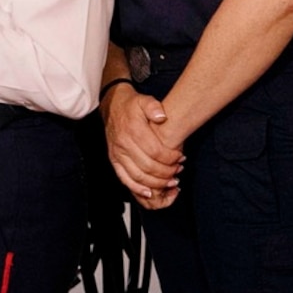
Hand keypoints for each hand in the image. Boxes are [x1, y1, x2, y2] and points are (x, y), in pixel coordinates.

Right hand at [105, 86, 184, 205]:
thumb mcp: (144, 100)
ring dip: (156, 183)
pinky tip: (150, 192)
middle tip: (179, 170)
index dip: (171, 157)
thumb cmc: (131, 105)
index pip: (155, 151)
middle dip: (167, 172)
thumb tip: (161, 116)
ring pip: (138, 176)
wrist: (112, 106)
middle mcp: (123, 144)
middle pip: (148, 166)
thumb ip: (154, 107)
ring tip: (171, 182)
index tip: (181, 157)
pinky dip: (137, 188)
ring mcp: (117, 154)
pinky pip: (124, 179)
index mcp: (133, 130)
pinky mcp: (114, 161)